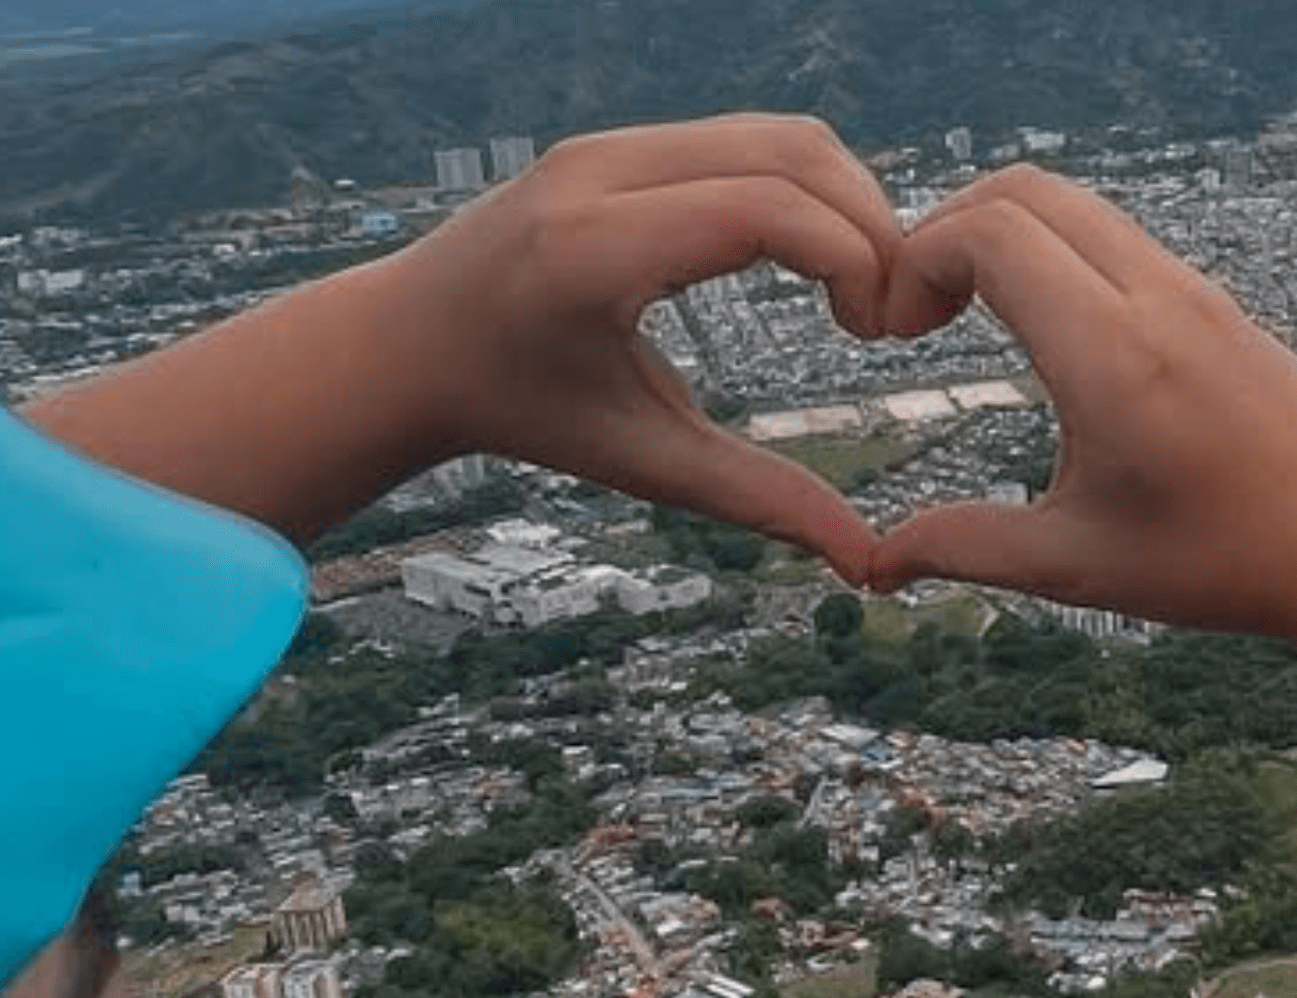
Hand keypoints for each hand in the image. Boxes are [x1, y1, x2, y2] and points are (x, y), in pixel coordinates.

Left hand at [365, 115, 905, 575]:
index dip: (855, 259)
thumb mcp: (642, 461)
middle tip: (889, 316)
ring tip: (862, 291)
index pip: (767, 209)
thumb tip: (868, 564)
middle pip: (793, 152)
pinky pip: (746, 138)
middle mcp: (600, 173)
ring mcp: (608, 144)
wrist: (408, 344)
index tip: (875, 336)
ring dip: (847, 203)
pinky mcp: (621, 140)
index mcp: (596, 251)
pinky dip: (806, 190)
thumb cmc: (522, 413)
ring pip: (779, 134)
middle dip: (872, 226)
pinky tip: (818, 262)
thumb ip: (758, 500)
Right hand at [863, 168, 1296, 644]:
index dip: (917, 262)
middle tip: (920, 311)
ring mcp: (1195, 291)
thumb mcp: (1078, 566)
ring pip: (1077, 205)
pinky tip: (1046, 331)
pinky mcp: (1218, 302)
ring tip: (972, 316)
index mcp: (1111, 355)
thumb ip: (965, 549)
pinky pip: (1121, 238)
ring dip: (1007, 236)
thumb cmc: (1225, 565)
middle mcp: (1156, 300)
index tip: (897, 335)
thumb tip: (872, 564)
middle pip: (1025, 191)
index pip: (989, 233)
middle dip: (948, 230)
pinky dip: (1061, 252)